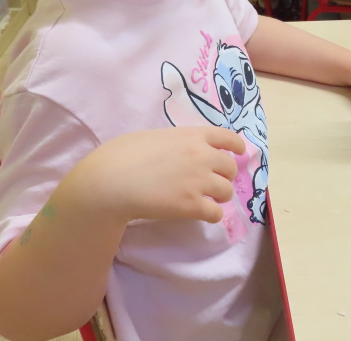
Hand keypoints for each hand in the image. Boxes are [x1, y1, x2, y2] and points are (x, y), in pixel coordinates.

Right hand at [73, 126, 245, 225]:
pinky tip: (200, 214)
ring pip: (227, 191)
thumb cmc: (123, 154)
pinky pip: (216, 213)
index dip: (236, 146)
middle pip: (230, 167)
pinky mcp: (192, 205)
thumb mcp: (155, 137)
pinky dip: (211, 214)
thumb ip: (176, 141)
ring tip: (204, 200)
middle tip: (211, 183)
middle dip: (224, 176)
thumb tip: (182, 150)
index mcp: (193, 135)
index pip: (228, 137)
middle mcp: (202, 155)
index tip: (239, 152)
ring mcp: (199, 180)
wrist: (111, 180)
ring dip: (218, 196)